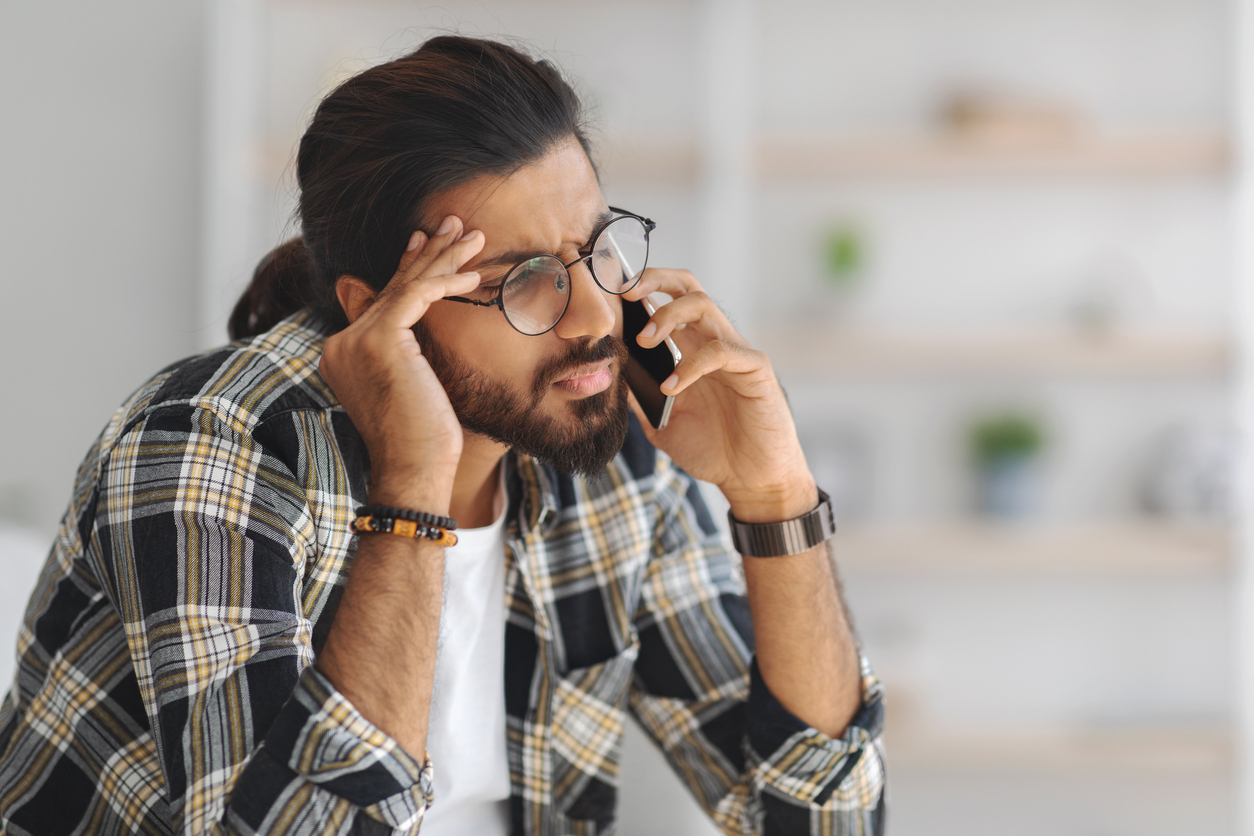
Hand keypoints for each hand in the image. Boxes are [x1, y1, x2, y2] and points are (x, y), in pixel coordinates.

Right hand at [319, 217, 484, 509]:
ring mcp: (355, 340)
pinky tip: (474, 275)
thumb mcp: (413, 388)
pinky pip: (416, 296)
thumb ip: (407, 354)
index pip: (379, 300)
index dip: (407, 268)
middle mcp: (341, 343)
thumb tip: (421, 334)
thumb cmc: (422, 441)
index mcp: (343, 352)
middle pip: (391, 286)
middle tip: (454, 223)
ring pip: (406, 285)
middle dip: (427, 253)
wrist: (413, 471)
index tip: (427, 243)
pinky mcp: (379, 339)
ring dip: (443, 257)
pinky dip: (446, 282)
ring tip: (473, 234)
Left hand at [622, 269, 815, 521]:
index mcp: (690, 349)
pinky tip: (672, 387)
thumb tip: (606, 376)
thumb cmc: (712, 449)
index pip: (666, 300)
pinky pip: (722, 351)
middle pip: (687, 287)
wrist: (750, 479)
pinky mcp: (755, 370)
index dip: (639, 289)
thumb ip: (638, 398)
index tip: (608, 293)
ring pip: (703, 306)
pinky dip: (691, 364)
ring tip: (644, 342)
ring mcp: (735, 353)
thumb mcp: (661, 423)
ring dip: (668, 316)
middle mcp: (711, 342)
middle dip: (654, 280)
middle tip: (625, 294)